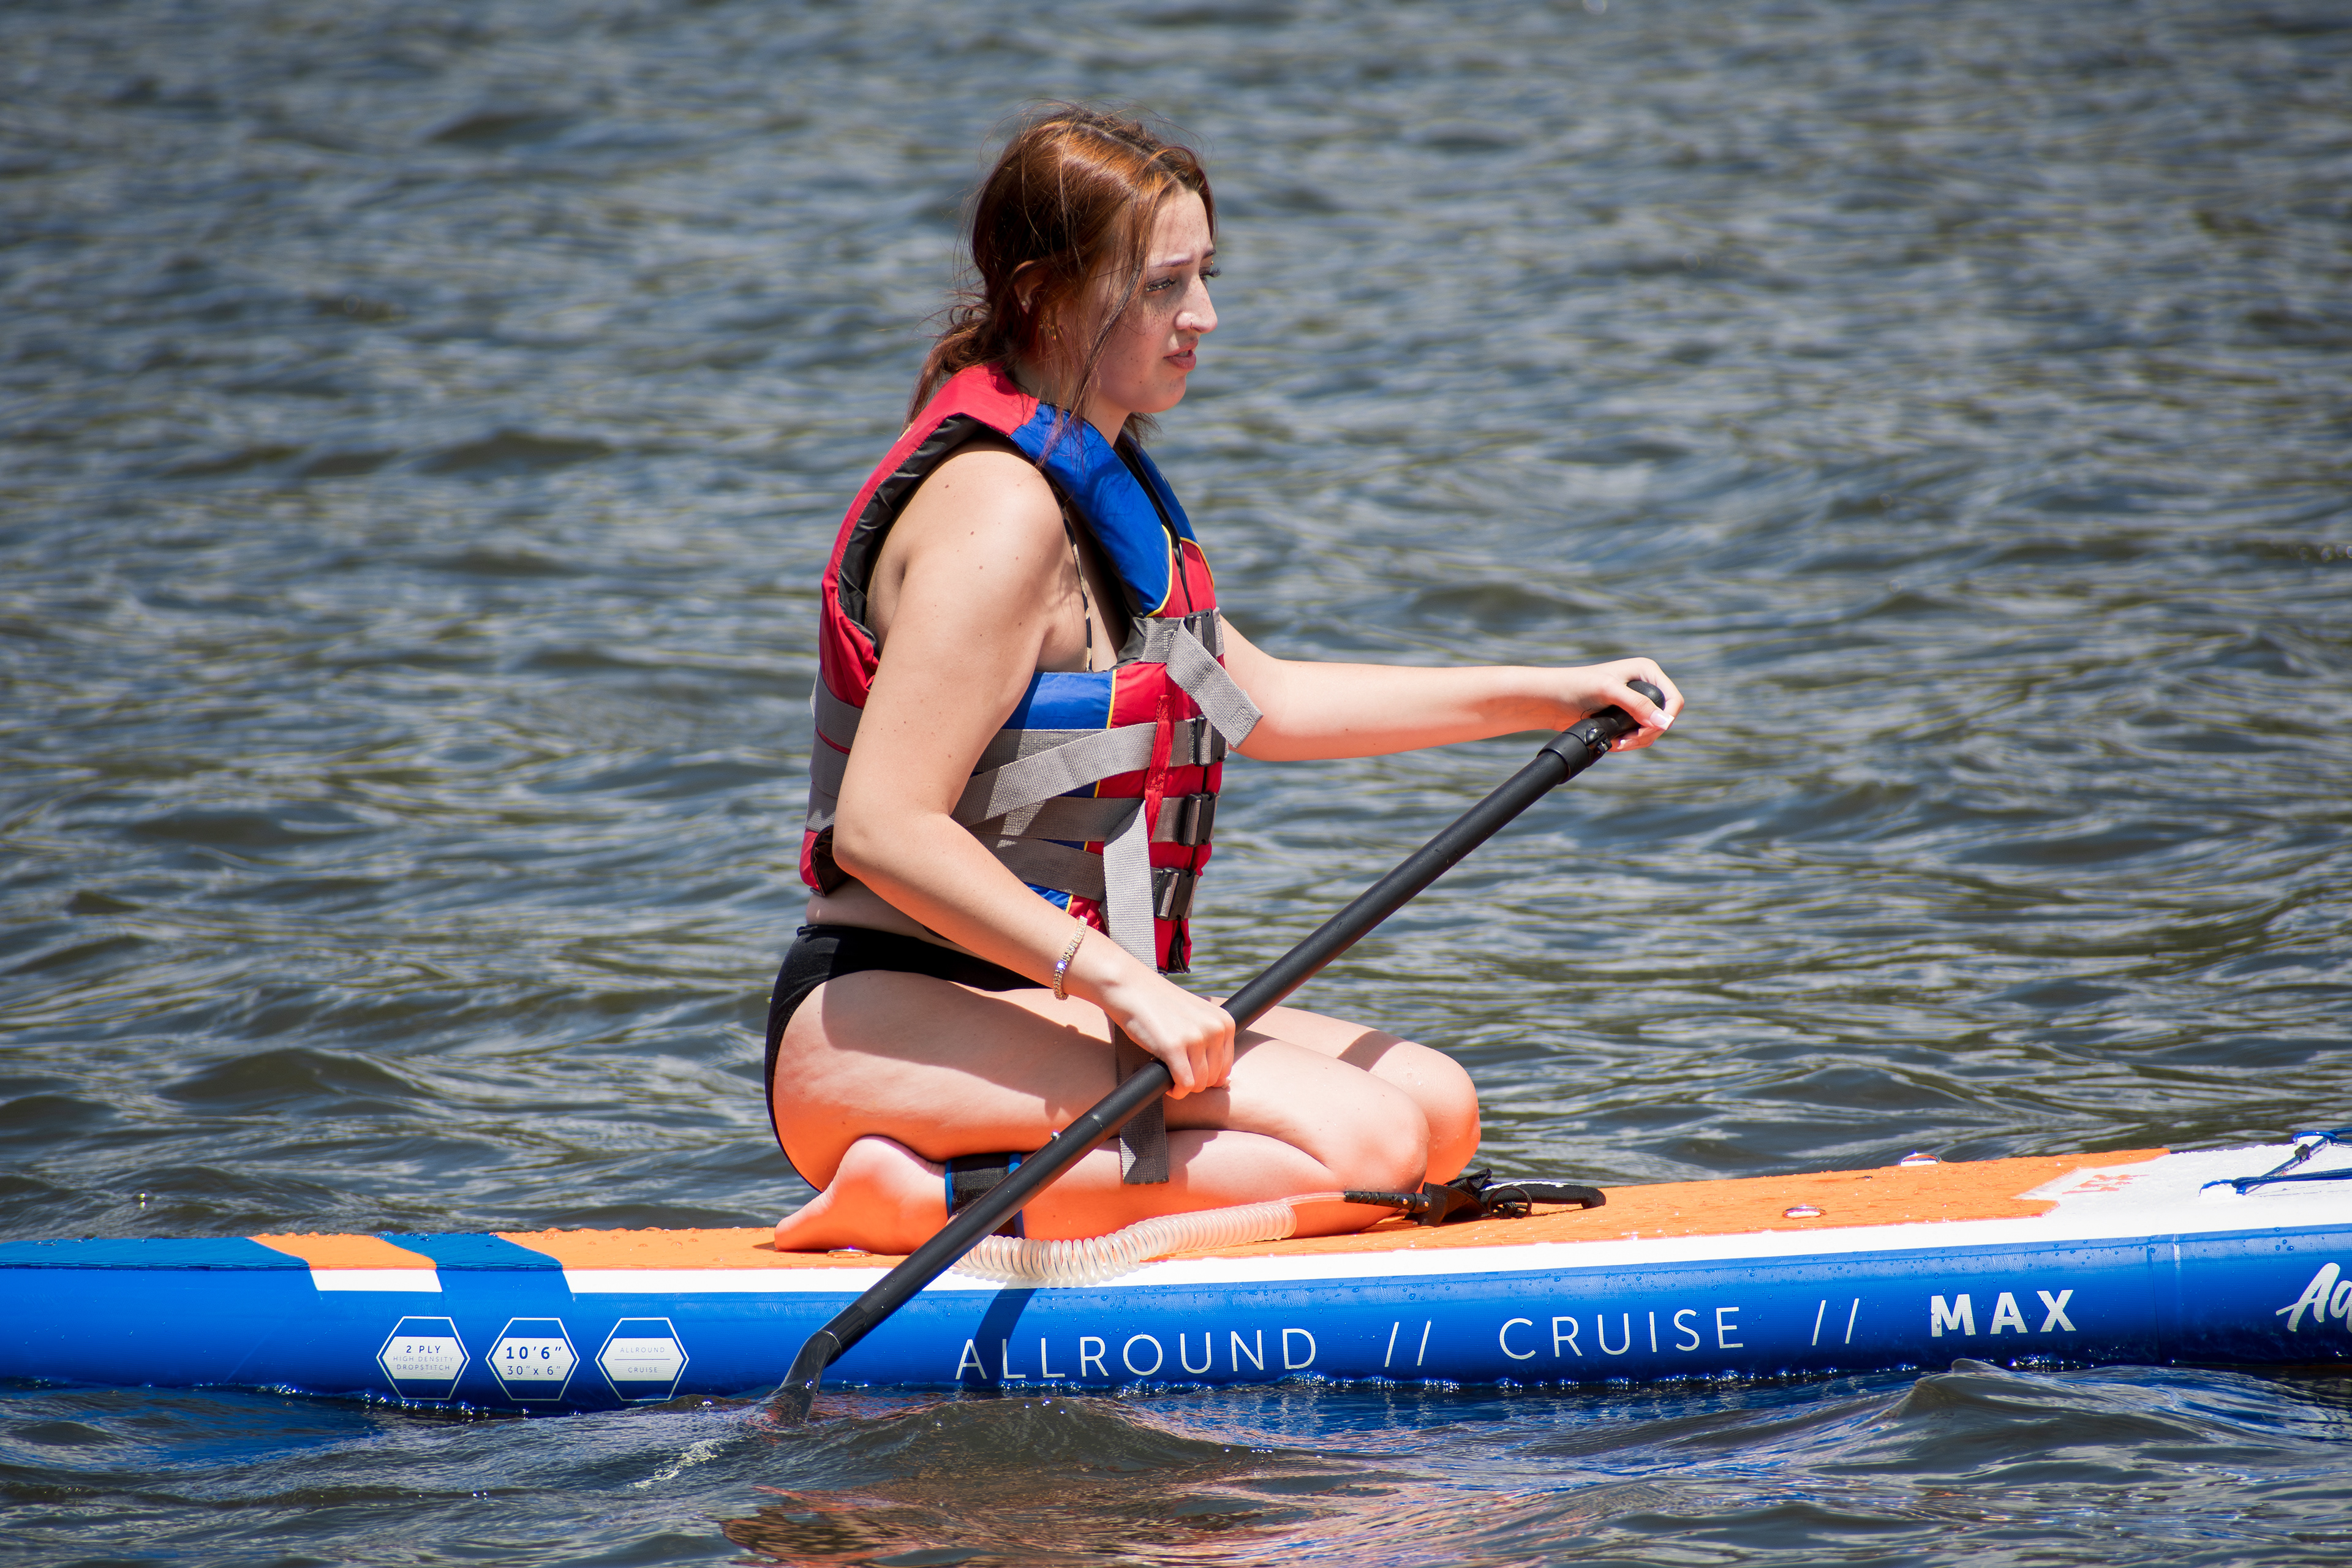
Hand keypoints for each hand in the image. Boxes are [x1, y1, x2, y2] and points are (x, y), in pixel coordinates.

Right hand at [1092, 966, 1234, 1097]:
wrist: (1131, 987)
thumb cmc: (1160, 1005)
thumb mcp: (1196, 1017)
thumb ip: (1211, 1041)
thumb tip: (1223, 1082)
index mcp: (1225, 1022)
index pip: (1225, 1067)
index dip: (1206, 1075)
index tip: (1189, 1070)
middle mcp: (1215, 1029)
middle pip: (1213, 1078)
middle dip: (1195, 1081)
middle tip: (1177, 1071)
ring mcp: (1196, 1038)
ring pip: (1199, 1084)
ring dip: (1183, 1087)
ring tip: (1170, 1074)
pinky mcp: (1174, 1047)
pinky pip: (1184, 1084)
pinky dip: (1176, 1090)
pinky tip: (1167, 1083)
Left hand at [1557, 658, 1682, 751]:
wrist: (1552, 700)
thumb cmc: (1577, 686)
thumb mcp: (1609, 691)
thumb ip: (1637, 704)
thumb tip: (1664, 722)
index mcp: (1646, 671)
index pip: (1674, 699)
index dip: (1667, 718)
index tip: (1648, 731)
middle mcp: (1644, 686)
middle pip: (1664, 719)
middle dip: (1647, 733)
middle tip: (1625, 741)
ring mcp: (1635, 703)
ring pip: (1652, 730)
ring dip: (1637, 741)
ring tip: (1616, 743)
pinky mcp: (1625, 718)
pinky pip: (1638, 735)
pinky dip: (1629, 743)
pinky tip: (1614, 743)